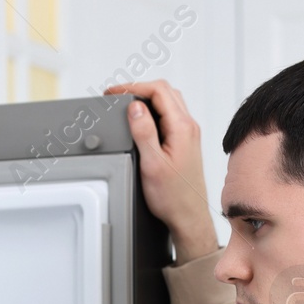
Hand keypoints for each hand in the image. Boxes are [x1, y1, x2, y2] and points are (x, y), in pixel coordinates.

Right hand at [104, 80, 219, 260]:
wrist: (188, 216)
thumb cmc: (173, 198)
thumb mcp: (152, 164)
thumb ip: (143, 132)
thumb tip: (135, 108)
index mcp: (182, 128)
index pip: (158, 91)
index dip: (134, 86)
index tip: (115, 92)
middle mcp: (189, 127)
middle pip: (165, 91)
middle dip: (139, 88)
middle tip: (118, 96)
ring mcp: (189, 134)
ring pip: (168, 101)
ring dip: (147, 98)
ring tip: (127, 105)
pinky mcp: (185, 142)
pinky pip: (170, 115)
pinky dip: (153, 111)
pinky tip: (142, 120)